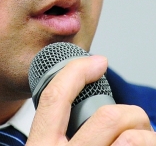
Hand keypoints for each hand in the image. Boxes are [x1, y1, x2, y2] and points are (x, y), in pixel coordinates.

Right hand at [27, 55, 154, 144]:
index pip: (54, 97)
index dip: (76, 71)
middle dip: (132, 114)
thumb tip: (92, 111)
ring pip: (134, 140)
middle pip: (108, 117)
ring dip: (148, 137)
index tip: (98, 61)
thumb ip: (56, 136)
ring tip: (145, 142)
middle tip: (139, 124)